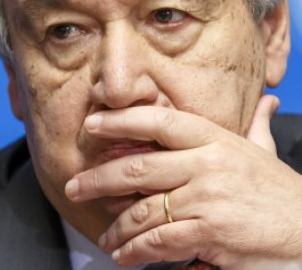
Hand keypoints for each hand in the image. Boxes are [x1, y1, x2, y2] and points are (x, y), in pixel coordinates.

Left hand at [64, 96, 301, 267]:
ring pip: (143, 210)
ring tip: (104, 237)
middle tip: (74, 188)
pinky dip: (135, 251)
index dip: (120, 120)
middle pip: (137, 167)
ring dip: (116, 227)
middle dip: (98, 180)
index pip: (158, 122)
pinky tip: (124, 256)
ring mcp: (207, 198)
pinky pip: (159, 240)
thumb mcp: (265, 152)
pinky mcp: (209, 232)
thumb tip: (265, 100)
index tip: (91, 125)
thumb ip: (255, 125)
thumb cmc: (282, 193)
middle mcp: (207, 164)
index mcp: (215, 139)